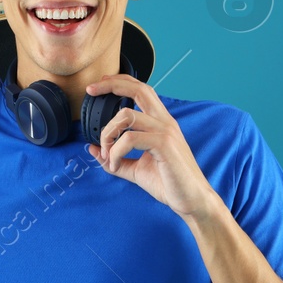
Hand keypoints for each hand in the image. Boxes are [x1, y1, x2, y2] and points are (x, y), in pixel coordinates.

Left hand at [85, 74, 219, 220]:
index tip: (98, 86)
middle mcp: (165, 122)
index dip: (120, 82)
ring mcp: (165, 132)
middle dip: (111, 84)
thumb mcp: (136, 169)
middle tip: (90, 91)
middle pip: (139, 88)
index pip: (141, 90)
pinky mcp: (164, 145)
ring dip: (108, 134)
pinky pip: (129, 139)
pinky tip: (115, 166)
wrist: (191, 200)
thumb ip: (115, 158)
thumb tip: (92, 149)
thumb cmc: (168, 183)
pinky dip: (115, 152)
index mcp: (160, 123)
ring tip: (107, 155)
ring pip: (127, 115)